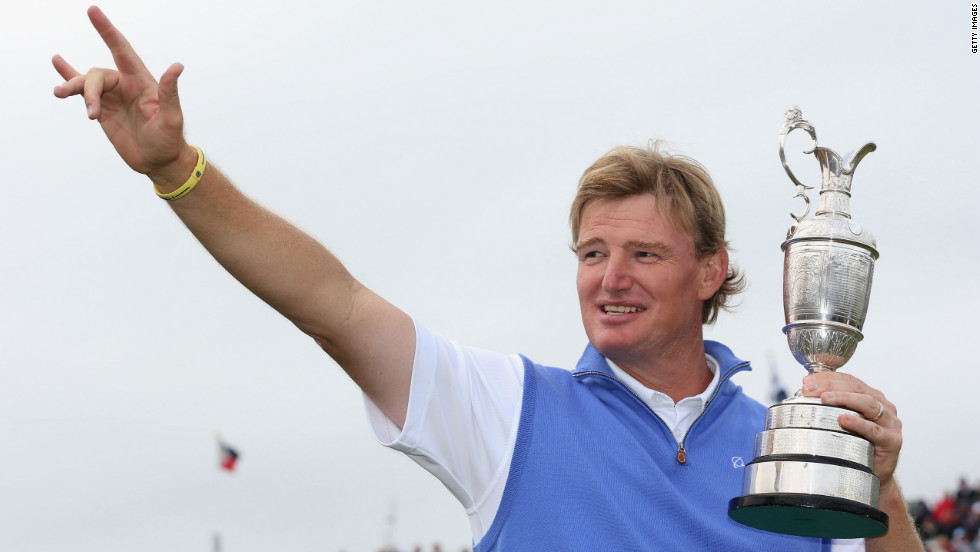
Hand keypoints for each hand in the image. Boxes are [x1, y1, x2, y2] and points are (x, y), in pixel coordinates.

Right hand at [52, 6, 192, 183]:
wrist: (159, 162)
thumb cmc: (169, 140)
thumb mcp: (171, 118)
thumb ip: (170, 93)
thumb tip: (177, 66)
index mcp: (142, 81)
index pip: (122, 50)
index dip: (107, 30)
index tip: (92, 11)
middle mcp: (125, 84)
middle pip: (97, 75)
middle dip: (89, 91)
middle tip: (92, 114)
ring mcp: (112, 96)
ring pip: (85, 83)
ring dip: (72, 88)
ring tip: (58, 93)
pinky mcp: (102, 109)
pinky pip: (82, 90)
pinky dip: (68, 77)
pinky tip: (57, 62)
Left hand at [801, 372, 901, 490]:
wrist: (876, 473)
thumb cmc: (858, 445)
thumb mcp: (845, 422)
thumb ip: (833, 406)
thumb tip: (805, 391)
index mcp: (873, 397)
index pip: (850, 381)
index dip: (828, 377)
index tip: (808, 380)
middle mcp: (884, 407)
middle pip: (857, 389)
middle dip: (831, 386)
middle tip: (810, 388)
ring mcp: (890, 423)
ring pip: (867, 404)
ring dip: (844, 398)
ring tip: (824, 398)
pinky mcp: (892, 441)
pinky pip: (874, 430)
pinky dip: (858, 423)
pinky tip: (844, 419)